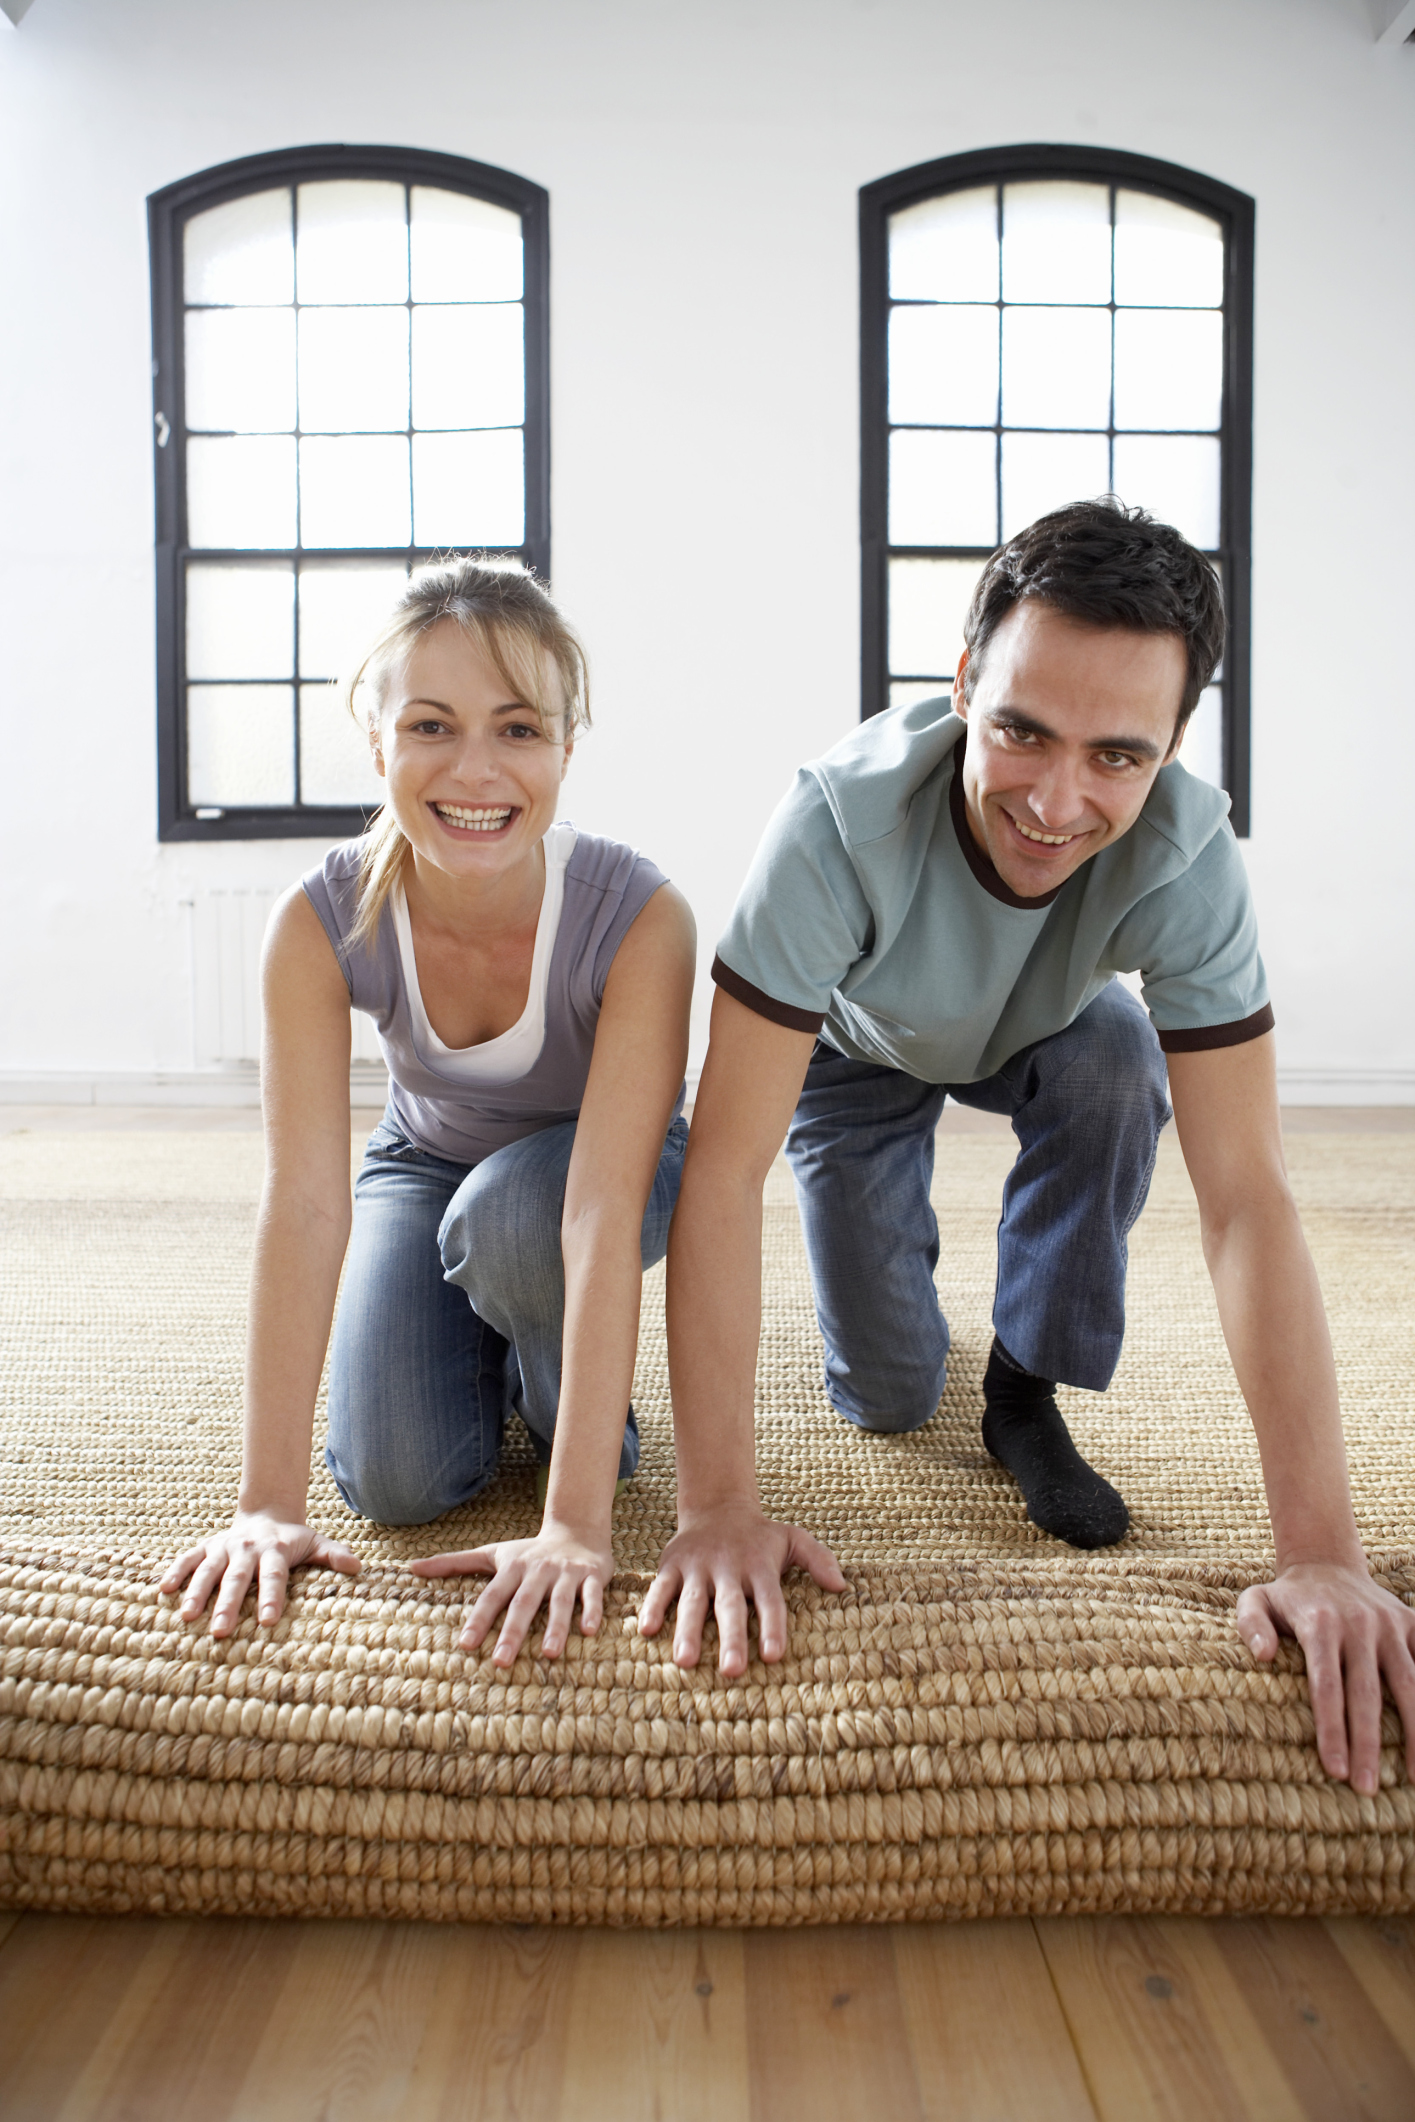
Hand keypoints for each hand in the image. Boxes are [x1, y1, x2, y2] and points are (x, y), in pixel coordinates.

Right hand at [160, 1512, 360, 1636]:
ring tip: (187, 1616)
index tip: (270, 1621)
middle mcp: (247, 1549)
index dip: (273, 1597)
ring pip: (209, 1570)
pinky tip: (163, 1590)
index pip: (275, 1576)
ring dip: (197, 1591)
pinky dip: (175, 1572)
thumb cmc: (294, 1540)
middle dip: (229, 1604)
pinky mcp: (206, 1547)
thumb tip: (358, 1568)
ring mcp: (224, 1548)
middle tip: (220, 1631)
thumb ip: (334, 1556)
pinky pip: (187, 1558)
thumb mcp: (316, 1544)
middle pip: (238, 1578)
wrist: (267, 1513)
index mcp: (275, 1551)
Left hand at [407, 1522, 614, 1665]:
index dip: (479, 1619)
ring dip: (556, 1626)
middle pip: (523, 1603)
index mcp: (512, 1568)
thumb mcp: (492, 1554)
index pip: (492, 1596)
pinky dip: (592, 1611)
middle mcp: (538, 1571)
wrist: (578, 1529)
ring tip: (549, 1653)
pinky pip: (593, 1595)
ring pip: (560, 1601)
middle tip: (501, 1661)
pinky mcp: (592, 1576)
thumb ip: (454, 1563)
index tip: (465, 1645)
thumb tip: (411, 1568)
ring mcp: (566, 1573)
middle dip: (513, 1631)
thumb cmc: (528, 1552)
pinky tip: (590, 1632)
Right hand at [637, 1506, 845, 1674]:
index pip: (770, 1600)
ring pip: (692, 1601)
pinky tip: (647, 1631)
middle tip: (732, 1671)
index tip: (773, 1656)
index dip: (772, 1626)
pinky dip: (652, 1607)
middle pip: (730, 1606)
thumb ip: (818, 1559)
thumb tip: (843, 1586)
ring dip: (688, 1630)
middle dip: (731, 1638)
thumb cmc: (759, 1537)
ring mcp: (698, 1568)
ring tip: (686, 1661)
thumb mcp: (793, 1539)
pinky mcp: (672, 1566)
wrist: (717, 1507)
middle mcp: (729, 1568)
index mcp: (759, 1567)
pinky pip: (660, 1588)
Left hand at [1237, 1562, 1414, 1791]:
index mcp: (1320, 1623)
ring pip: (1411, 1684)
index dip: (1332, 1729)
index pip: (1326, 1685)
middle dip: (1368, 1744)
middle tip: (1365, 1788)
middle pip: (1367, 1694)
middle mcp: (1359, 1624)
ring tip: (1413, 1776)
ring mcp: (1390, 1625)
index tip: (1335, 1770)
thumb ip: (1250, 1624)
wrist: (1326, 1561)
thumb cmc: (1287, 1597)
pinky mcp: (1412, 1623)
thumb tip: (1262, 1656)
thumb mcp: (1255, 1599)